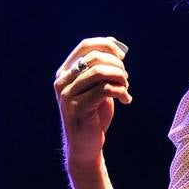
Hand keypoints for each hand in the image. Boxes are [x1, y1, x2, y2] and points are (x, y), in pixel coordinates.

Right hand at [54, 36, 130, 167]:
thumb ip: (101, 68)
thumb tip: (115, 44)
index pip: (85, 46)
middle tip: (126, 78)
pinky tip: (126, 99)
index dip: (107, 45)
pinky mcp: (77, 107)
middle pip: (95, 57)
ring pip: (100, 72)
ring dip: (120, 77)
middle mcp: (62, 81)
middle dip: (117, 65)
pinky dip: (121, 91)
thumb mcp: (97, 87)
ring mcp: (67, 94)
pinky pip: (104, 89)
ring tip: (126, 88)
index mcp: (65, 72)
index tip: (123, 56)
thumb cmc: (94, 114)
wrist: (85, 144)